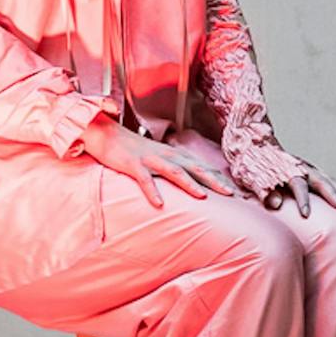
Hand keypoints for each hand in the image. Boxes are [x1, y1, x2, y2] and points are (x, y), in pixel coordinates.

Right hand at [75, 117, 239, 207]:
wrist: (103, 132)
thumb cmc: (129, 148)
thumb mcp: (154, 155)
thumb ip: (169, 165)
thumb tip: (184, 180)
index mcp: (171, 153)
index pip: (199, 165)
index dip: (217, 177)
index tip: (233, 190)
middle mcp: (164, 154)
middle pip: (193, 167)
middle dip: (213, 180)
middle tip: (230, 193)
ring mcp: (148, 159)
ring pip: (173, 171)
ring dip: (189, 183)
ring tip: (202, 197)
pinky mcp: (131, 164)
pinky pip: (143, 179)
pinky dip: (152, 191)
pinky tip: (159, 204)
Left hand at [256, 167, 335, 218]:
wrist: (252, 144)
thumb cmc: (250, 165)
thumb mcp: (251, 178)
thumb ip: (263, 190)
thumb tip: (276, 204)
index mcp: (285, 168)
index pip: (297, 185)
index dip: (302, 200)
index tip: (306, 215)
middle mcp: (299, 166)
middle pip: (320, 180)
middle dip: (333, 195)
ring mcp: (306, 166)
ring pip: (327, 179)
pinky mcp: (308, 168)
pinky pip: (325, 178)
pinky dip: (335, 188)